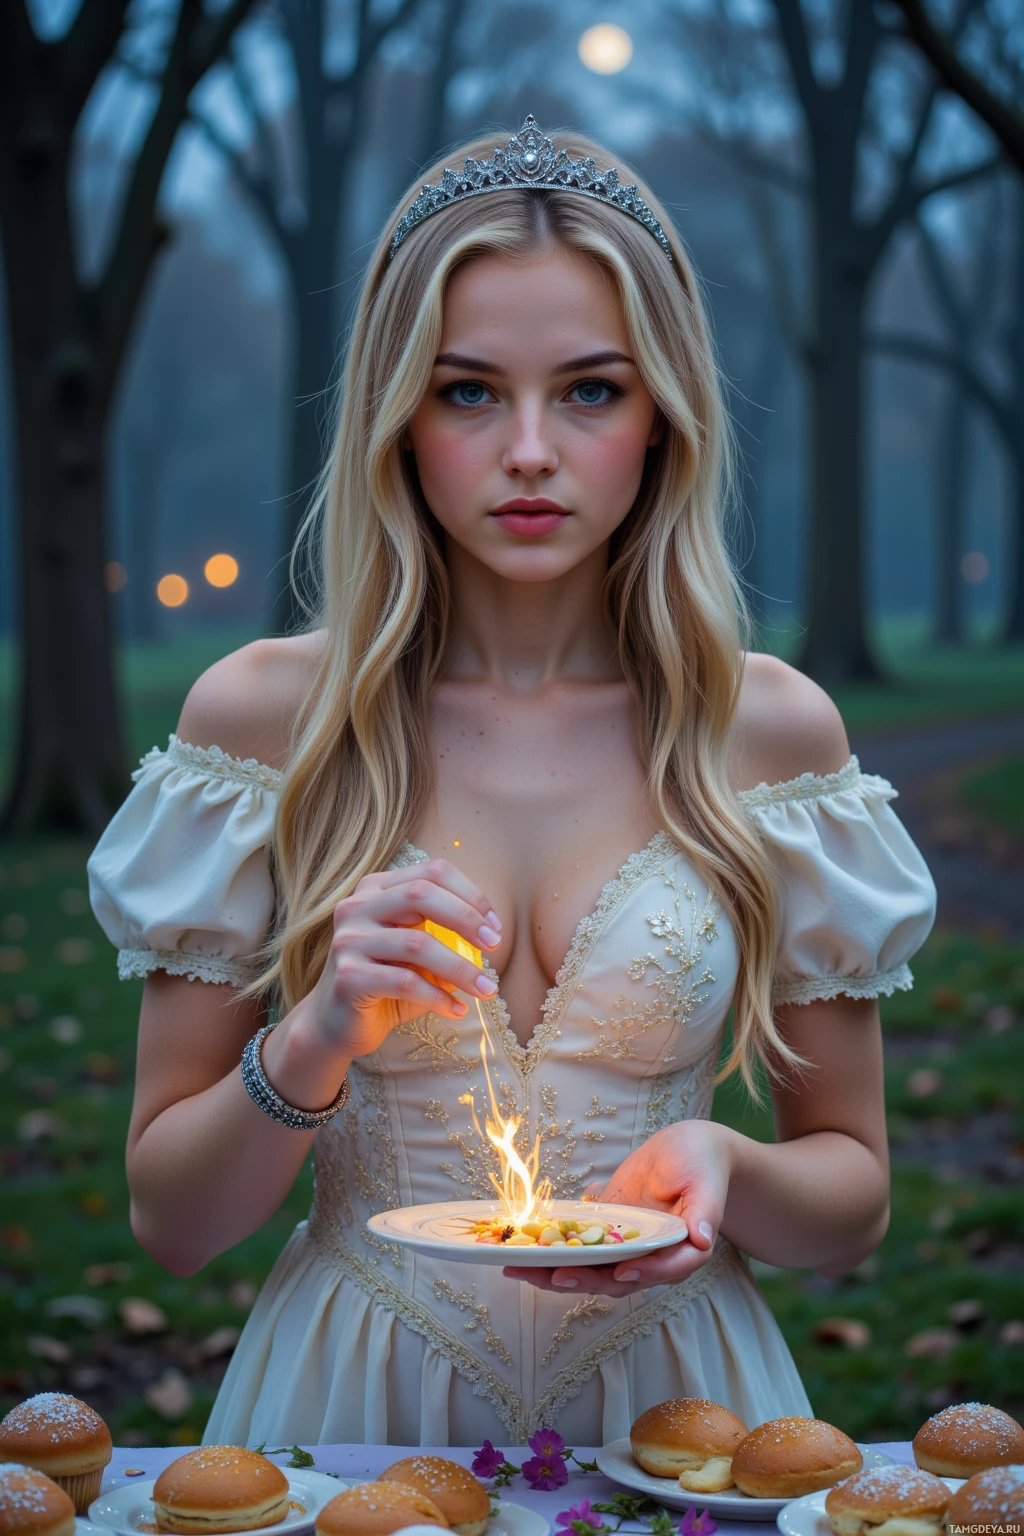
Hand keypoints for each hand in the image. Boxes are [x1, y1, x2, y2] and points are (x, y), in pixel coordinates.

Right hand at [306, 858, 501, 1058]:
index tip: (495, 925)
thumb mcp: (419, 953)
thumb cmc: (388, 983)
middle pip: (420, 894)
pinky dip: (438, 997)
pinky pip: (405, 982)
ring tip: (486, 990)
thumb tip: (489, 933)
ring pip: (417, 944)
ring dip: (461, 969)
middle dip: (466, 919)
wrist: (338, 1025)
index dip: (469, 894)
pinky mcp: (348, 977)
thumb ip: (445, 934)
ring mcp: (349, 940)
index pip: (430, 873)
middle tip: (495, 946)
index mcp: (377, 889)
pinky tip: (457, 1010)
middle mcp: (357, 907)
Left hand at [504, 1119, 733, 1297]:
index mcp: (683, 1251)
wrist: (687, 1148)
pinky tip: (524, 1247)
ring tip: (522, 1268)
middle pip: (618, 1278)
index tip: (621, 1270)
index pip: (665, 1270)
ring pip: (593, 1269)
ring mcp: (627, 1247)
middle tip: (552, 1274)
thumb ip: (706, 1211)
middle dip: (584, 1279)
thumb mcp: (707, 1182)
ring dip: (558, 1271)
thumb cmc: (702, 1163)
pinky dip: (554, 1250)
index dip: (644, 1272)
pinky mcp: (607, 1233)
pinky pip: (579, 1248)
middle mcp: (653, 1258)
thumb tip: (702, 1238)